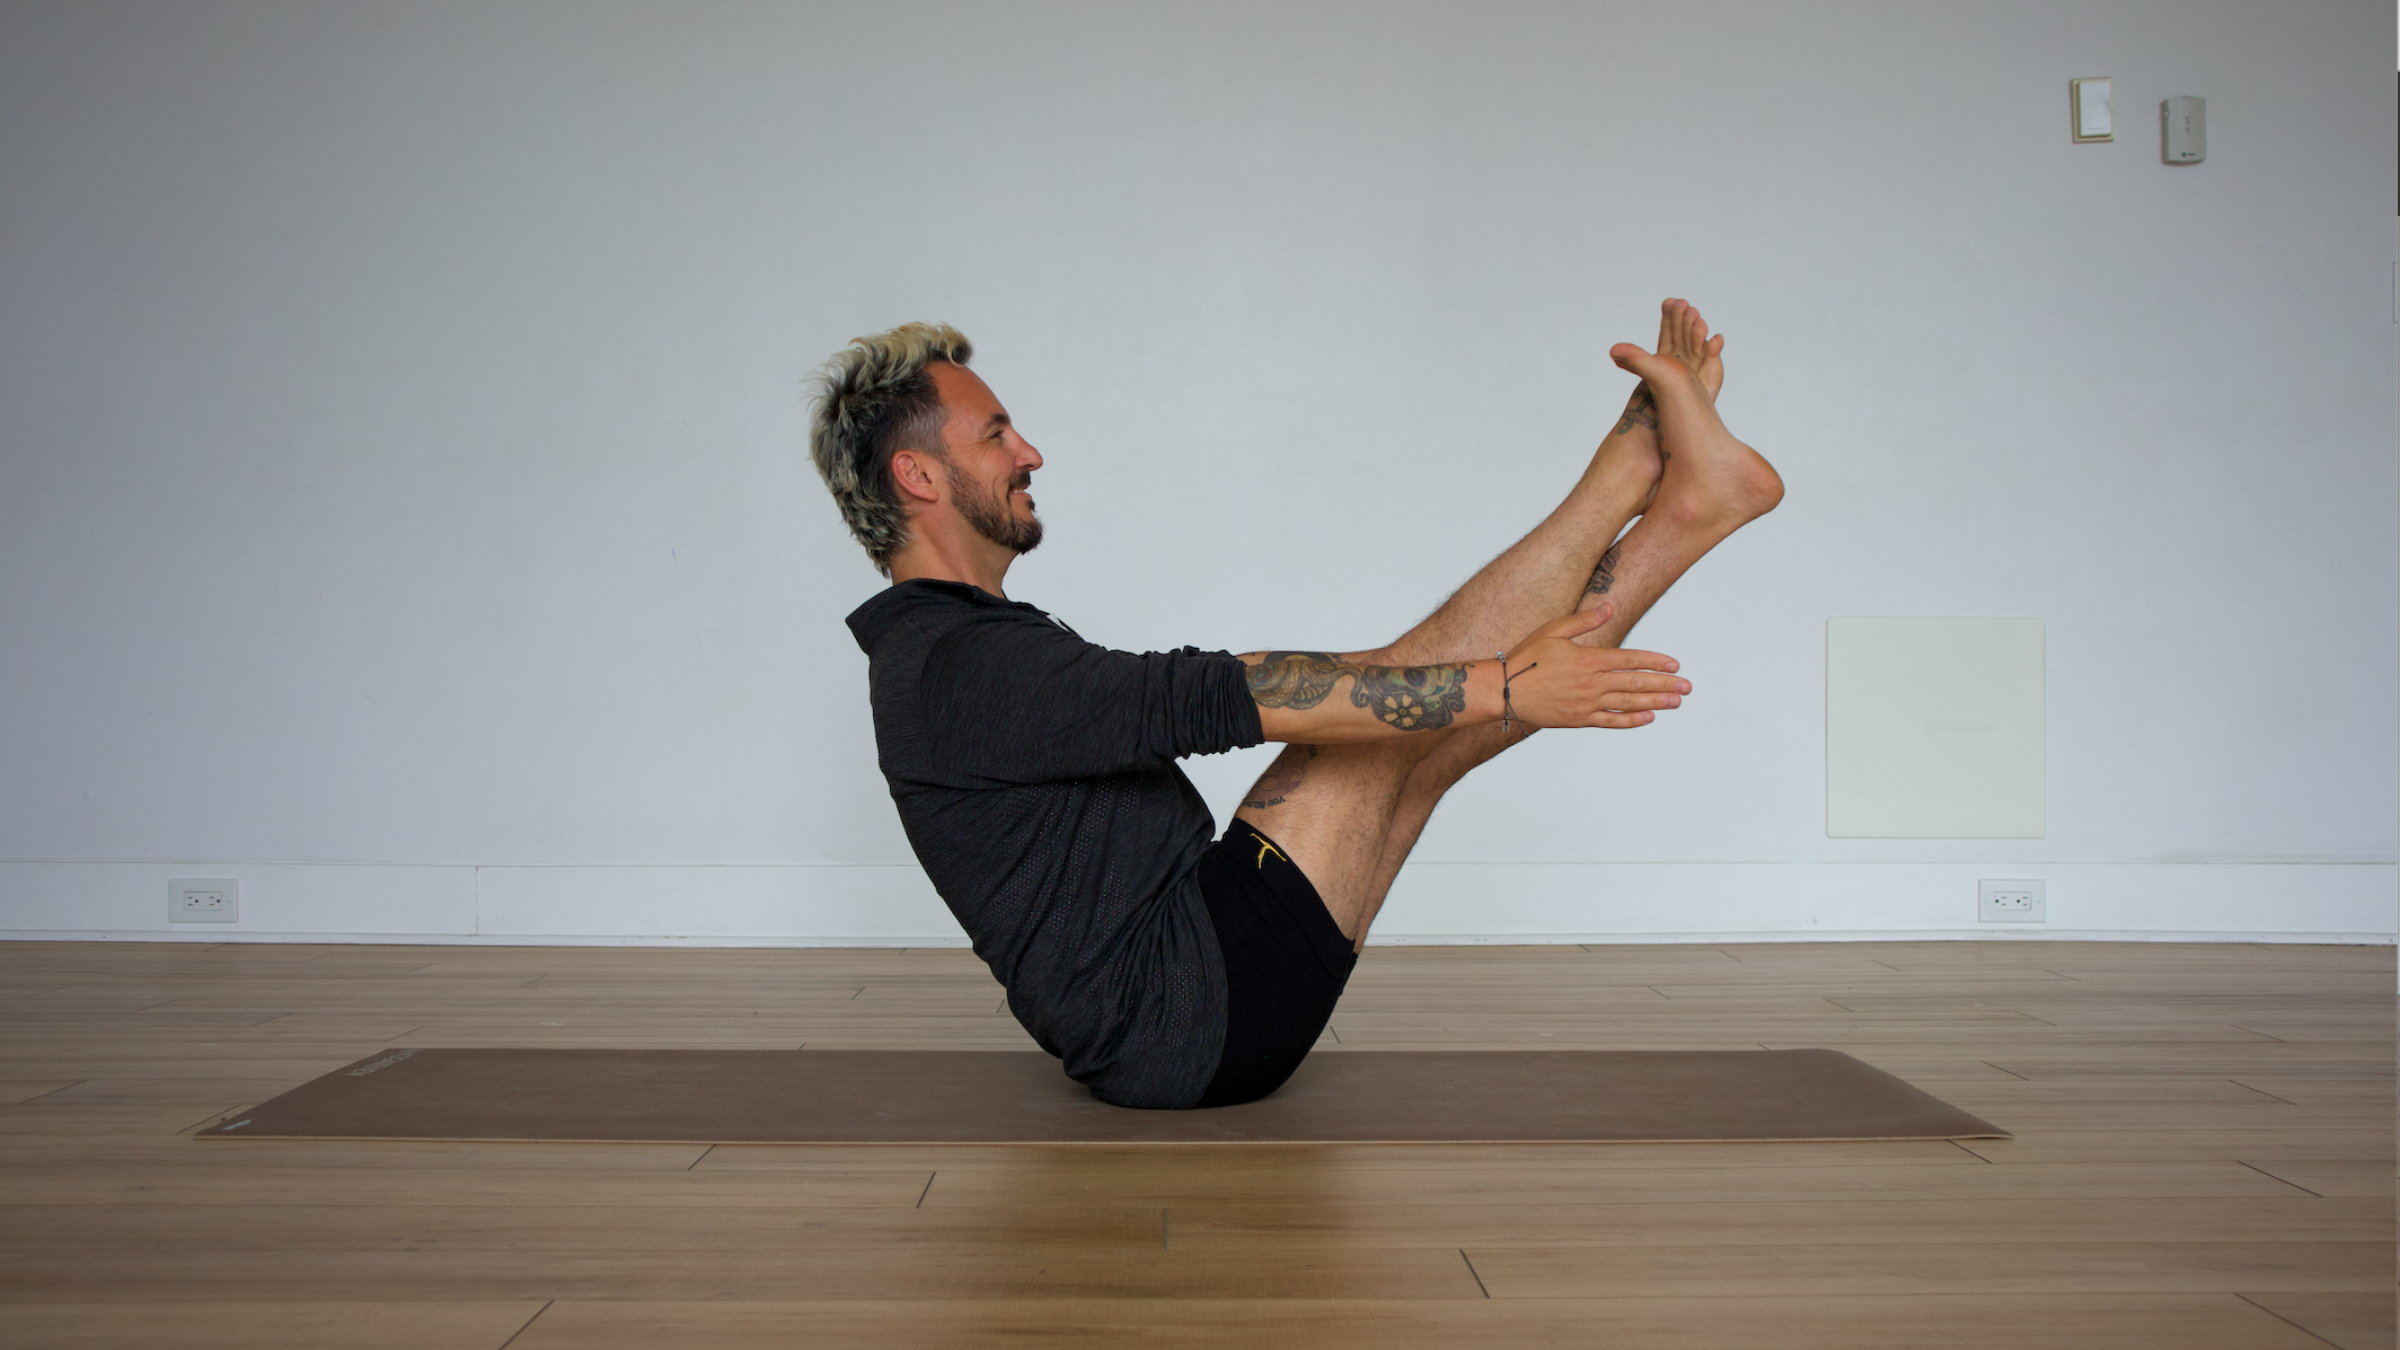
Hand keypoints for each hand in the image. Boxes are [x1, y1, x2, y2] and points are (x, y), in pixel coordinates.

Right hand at [1500, 608, 1686, 729]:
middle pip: (1636, 683)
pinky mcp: (1579, 719)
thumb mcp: (1554, 630)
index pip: (1630, 659)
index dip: (1655, 662)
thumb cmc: (1527, 656)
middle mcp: (1592, 682)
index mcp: (1588, 658)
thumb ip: (1584, 620)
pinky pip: (1611, 721)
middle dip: (1664, 685)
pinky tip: (1648, 718)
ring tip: (1676, 702)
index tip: (1675, 665)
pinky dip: (1631, 721)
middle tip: (1687, 687)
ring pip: (1628, 703)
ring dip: (1655, 702)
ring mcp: (1587, 703)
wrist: (1505, 689)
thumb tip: (1609, 606)